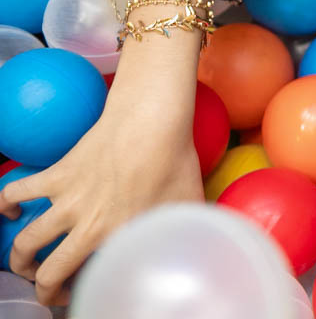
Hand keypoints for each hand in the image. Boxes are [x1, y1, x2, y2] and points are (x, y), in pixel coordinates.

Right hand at [0, 92, 202, 305]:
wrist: (150, 120)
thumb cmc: (174, 160)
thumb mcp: (188, 203)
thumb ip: (186, 229)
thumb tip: (200, 244)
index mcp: (117, 237)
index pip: (90, 280)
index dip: (84, 292)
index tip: (85, 292)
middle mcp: (86, 225)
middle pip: (47, 273)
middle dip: (43, 289)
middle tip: (48, 289)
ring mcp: (66, 200)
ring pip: (25, 242)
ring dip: (19, 257)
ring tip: (26, 261)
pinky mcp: (55, 175)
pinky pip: (14, 192)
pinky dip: (5, 204)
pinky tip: (12, 212)